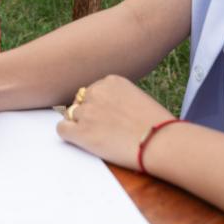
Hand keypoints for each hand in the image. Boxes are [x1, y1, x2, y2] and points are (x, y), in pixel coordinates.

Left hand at [56, 75, 174, 170]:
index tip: (109, 118)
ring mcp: (88, 111)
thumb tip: (104, 109)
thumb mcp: (137, 99)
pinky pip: (62, 129)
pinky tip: (82, 141)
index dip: (98, 106)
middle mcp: (96, 91)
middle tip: (103, 129)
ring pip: (70, 115)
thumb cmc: (157, 126)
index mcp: (111, 81)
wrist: (162, 143)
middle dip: (88, 114)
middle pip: (80, 101)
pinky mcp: (82, 131)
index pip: (93, 91)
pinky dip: (69, 135)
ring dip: (81, 125)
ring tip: (99, 137)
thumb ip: (117, 98)